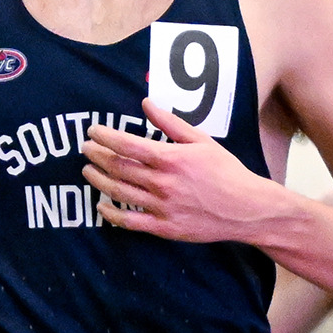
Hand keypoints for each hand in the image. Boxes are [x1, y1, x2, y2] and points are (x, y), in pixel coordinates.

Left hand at [81, 98, 278, 242]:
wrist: (246, 209)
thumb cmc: (226, 171)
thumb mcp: (202, 141)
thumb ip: (171, 123)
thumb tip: (146, 104)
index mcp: (170, 158)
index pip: (126, 144)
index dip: (104, 136)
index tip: (92, 131)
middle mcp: (162, 183)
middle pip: (118, 167)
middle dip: (96, 155)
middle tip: (86, 148)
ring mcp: (161, 207)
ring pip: (119, 192)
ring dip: (98, 180)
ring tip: (88, 170)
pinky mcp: (164, 228)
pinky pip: (129, 221)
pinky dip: (111, 214)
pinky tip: (100, 205)